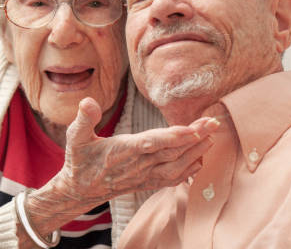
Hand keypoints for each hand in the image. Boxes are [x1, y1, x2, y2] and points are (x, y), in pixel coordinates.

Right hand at [55, 97, 219, 203]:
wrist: (81, 189)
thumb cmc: (80, 159)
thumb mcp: (75, 136)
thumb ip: (84, 119)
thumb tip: (88, 101)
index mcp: (122, 151)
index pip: (151, 143)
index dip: (172, 138)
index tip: (191, 130)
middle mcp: (137, 165)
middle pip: (171, 151)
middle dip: (195, 137)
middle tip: (214, 122)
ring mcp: (144, 175)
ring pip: (176, 165)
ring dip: (196, 151)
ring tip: (212, 136)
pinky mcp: (148, 182)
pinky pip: (173, 178)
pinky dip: (189, 169)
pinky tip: (201, 157)